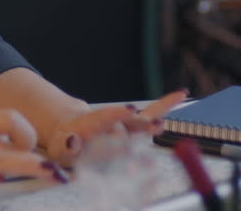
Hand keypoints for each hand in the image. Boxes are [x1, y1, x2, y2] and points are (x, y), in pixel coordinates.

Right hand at [0, 109, 64, 199]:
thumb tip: (13, 157)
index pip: (10, 117)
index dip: (28, 132)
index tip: (35, 151)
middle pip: (14, 134)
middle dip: (40, 154)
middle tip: (60, 170)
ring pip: (2, 155)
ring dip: (29, 166)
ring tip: (50, 174)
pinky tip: (3, 178)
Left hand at [42, 89, 187, 167]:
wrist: (69, 129)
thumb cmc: (64, 142)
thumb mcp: (59, 148)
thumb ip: (66, 147)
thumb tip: (73, 141)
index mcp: (90, 122)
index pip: (104, 117)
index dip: (117, 114)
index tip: (131, 109)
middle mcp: (110, 120)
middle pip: (126, 124)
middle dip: (138, 127)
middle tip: (153, 127)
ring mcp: (123, 122)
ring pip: (140, 121)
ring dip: (151, 123)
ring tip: (162, 124)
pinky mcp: (133, 125)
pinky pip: (151, 113)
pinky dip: (166, 104)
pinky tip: (182, 93)